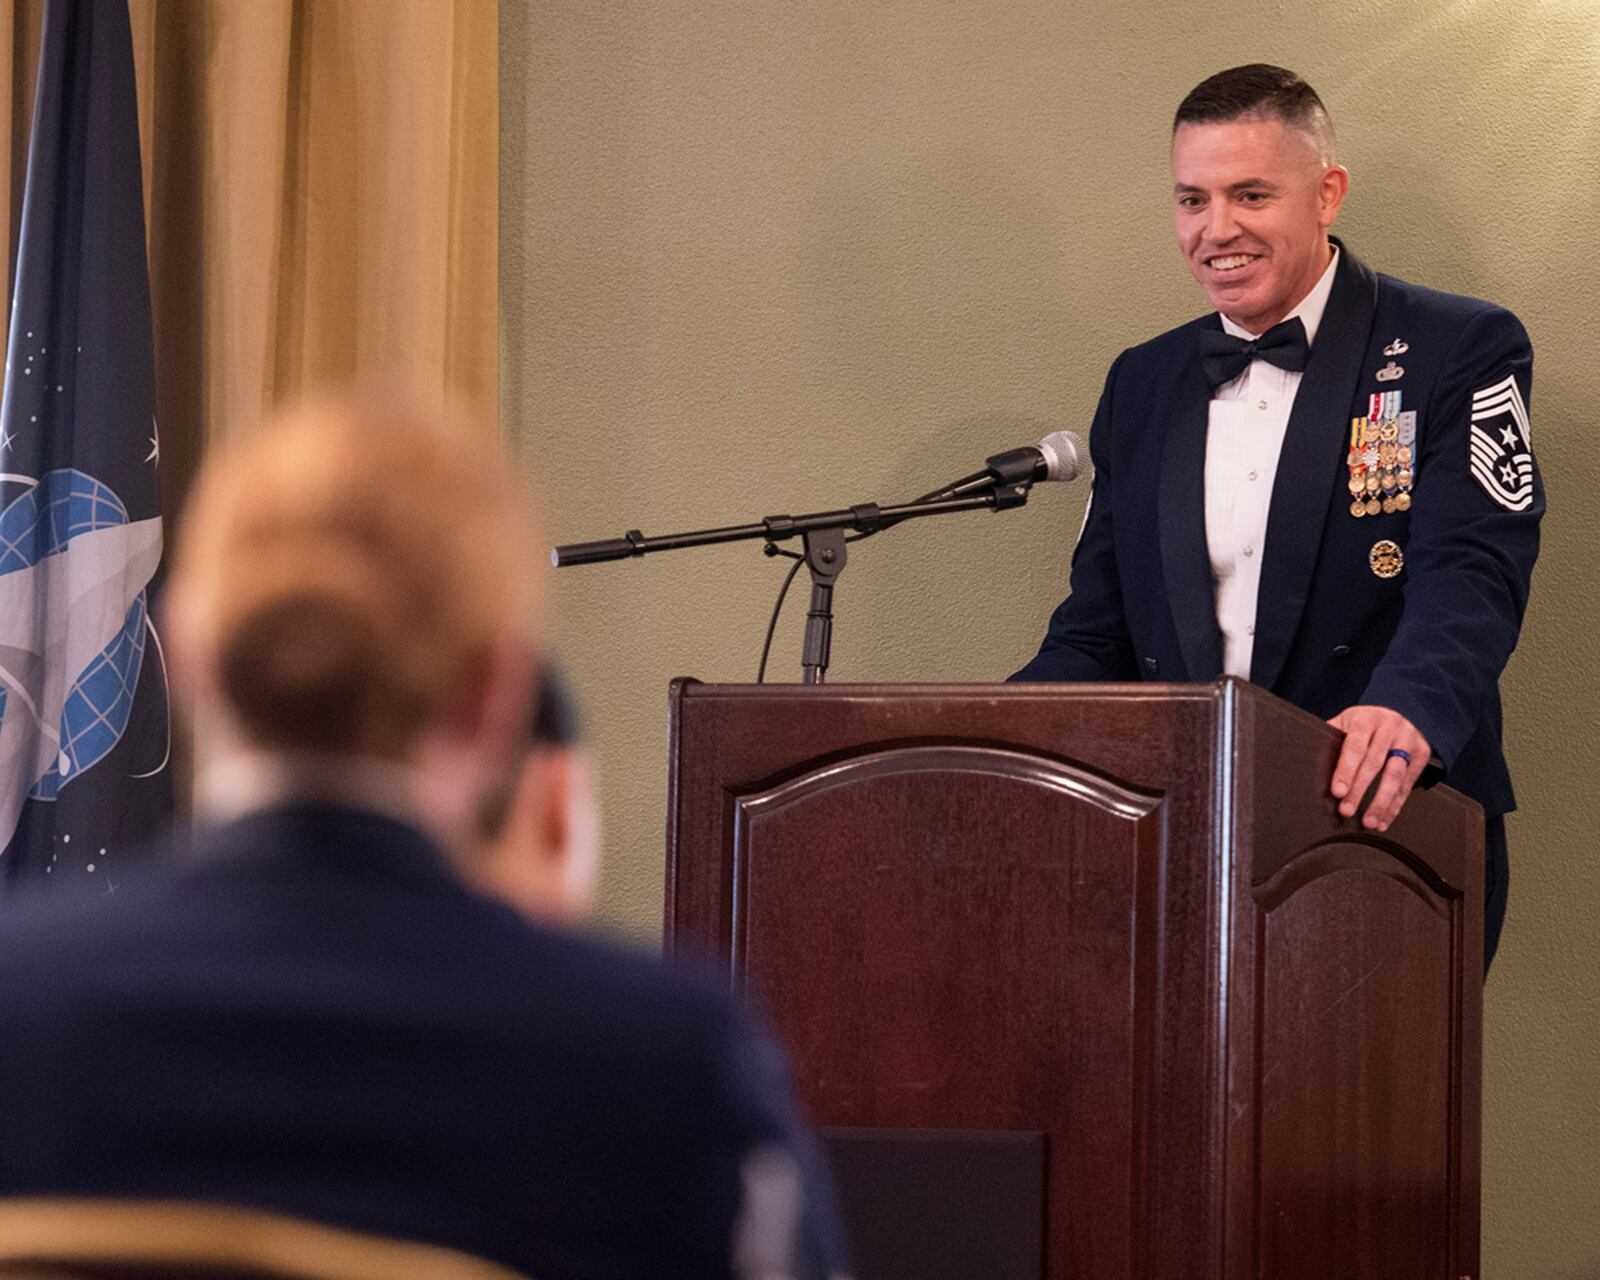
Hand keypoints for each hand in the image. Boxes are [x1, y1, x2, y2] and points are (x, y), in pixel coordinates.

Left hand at [1327, 705, 1430, 831]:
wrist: (1400, 711)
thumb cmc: (1364, 723)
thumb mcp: (1346, 722)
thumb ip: (1332, 739)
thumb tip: (1309, 763)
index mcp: (1366, 719)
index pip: (1355, 746)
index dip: (1346, 770)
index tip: (1337, 791)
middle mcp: (1390, 728)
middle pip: (1374, 762)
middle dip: (1360, 790)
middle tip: (1347, 810)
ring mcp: (1408, 741)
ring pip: (1395, 775)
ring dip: (1381, 802)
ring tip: (1369, 822)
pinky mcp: (1422, 755)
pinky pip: (1407, 785)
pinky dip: (1395, 805)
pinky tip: (1384, 820)